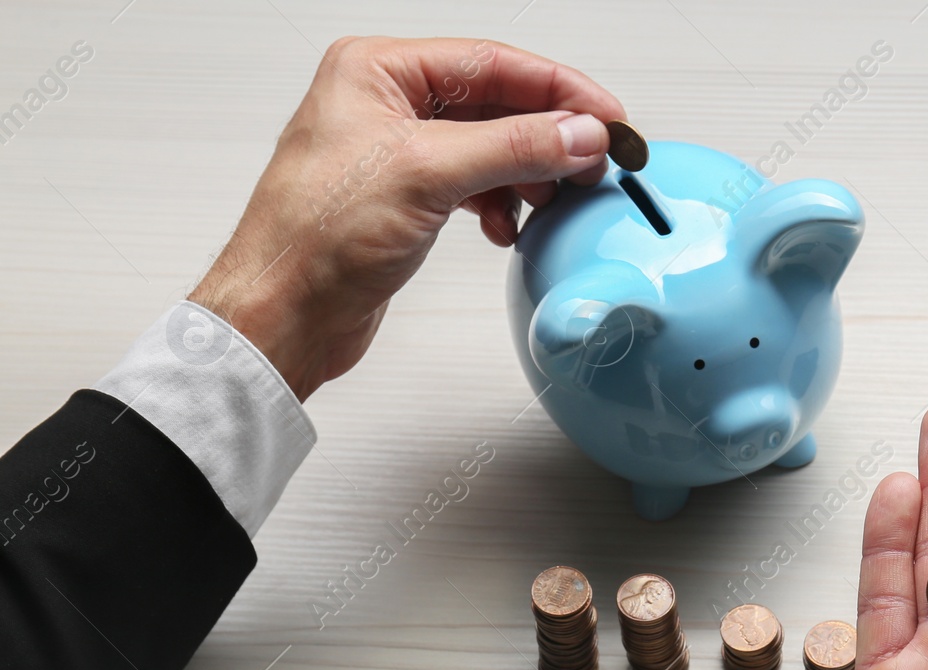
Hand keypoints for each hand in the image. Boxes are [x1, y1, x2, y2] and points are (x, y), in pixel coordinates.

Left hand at [187, 36, 624, 400]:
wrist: (284, 313)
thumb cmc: (314, 240)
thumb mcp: (426, 175)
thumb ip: (512, 147)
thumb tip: (578, 132)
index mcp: (377, 71)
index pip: (491, 62)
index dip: (559, 88)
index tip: (607, 115)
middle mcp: (385, 103)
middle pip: (495, 102)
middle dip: (548, 135)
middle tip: (594, 160)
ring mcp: (396, 152)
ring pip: (490, 146)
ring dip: (527, 173)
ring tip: (553, 198)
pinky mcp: (405, 197)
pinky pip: (474, 184)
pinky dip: (501, 203)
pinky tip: (508, 226)